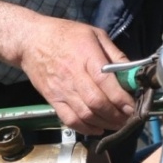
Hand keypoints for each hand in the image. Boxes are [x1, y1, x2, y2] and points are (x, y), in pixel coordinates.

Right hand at [17, 19, 134, 134]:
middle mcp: (73, 74)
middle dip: (116, 115)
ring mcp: (61, 89)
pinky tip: (98, 129)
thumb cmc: (65, 34)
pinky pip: (70, 120)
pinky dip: (86, 129)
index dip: (121, 98)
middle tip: (128, 118)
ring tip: (117, 124)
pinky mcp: (52, 99)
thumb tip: (132, 72)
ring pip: (85, 115)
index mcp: (86, 55)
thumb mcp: (94, 34)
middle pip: (97, 102)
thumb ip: (114, 54)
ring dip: (105, 123)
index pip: (106, 82)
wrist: (30, 41)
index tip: (133, 106)